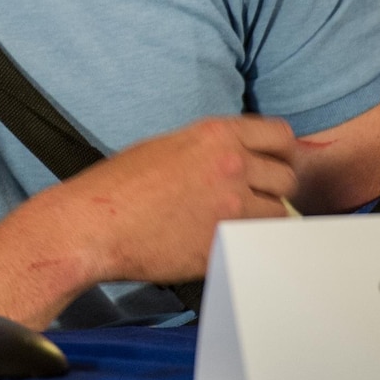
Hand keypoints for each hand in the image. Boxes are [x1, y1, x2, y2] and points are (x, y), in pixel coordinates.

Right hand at [56, 115, 312, 286]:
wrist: (92, 225)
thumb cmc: (117, 187)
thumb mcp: (167, 147)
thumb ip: (211, 150)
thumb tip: (240, 160)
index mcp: (215, 135)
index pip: (281, 135)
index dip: (280, 153)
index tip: (271, 165)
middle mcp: (231, 165)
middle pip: (287, 177)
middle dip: (272, 189)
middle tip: (248, 200)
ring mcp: (232, 205)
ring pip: (278, 214)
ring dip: (260, 219)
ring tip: (230, 223)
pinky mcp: (227, 242)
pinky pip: (256, 243)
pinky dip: (245, 244)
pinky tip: (217, 242)